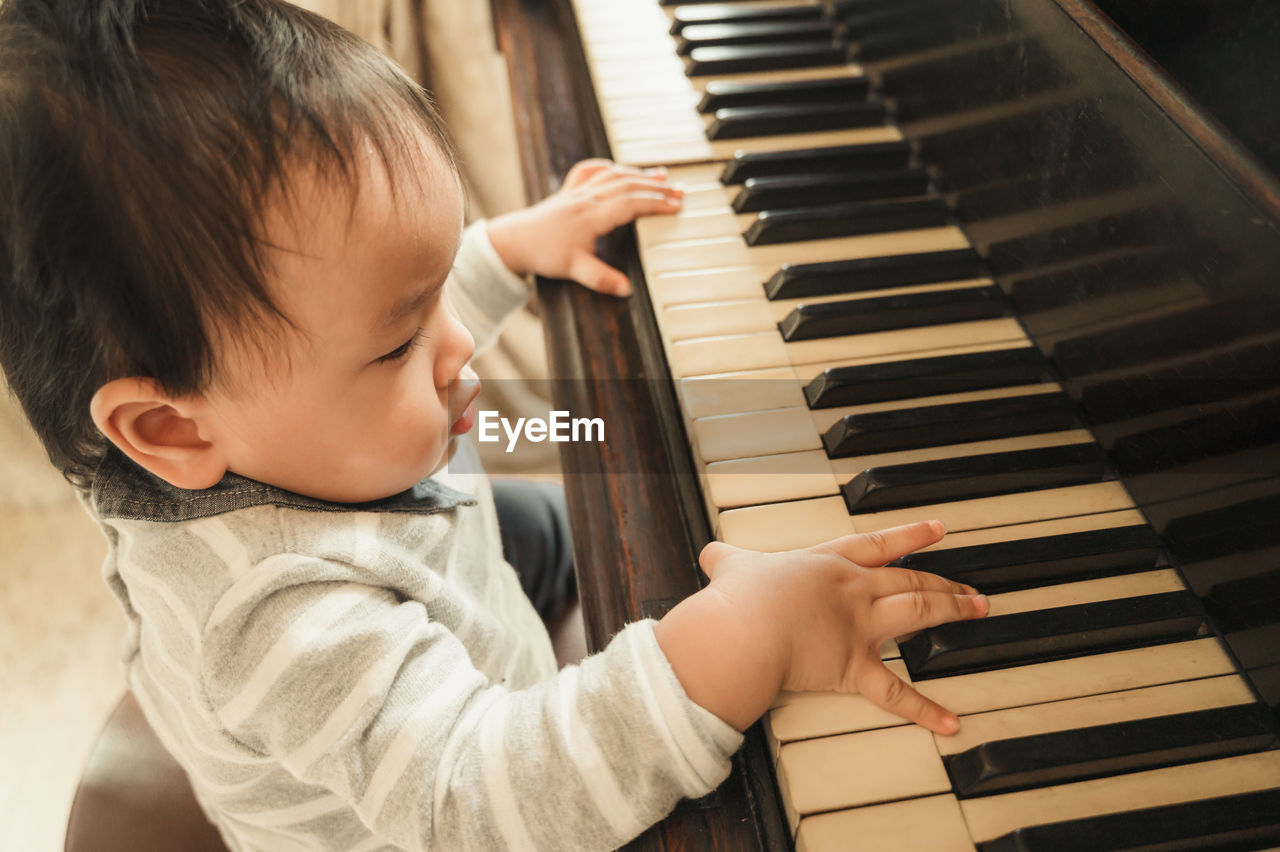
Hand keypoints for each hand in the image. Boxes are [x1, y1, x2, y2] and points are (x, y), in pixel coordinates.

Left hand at [485, 159, 682, 295]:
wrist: (514, 241)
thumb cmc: (544, 254)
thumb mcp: (575, 270)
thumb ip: (602, 279)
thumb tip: (627, 289)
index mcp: (592, 215)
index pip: (631, 203)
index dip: (656, 203)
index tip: (676, 206)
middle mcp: (587, 198)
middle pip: (628, 184)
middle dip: (657, 187)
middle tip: (681, 192)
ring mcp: (578, 191)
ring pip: (614, 175)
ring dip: (640, 174)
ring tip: (663, 176)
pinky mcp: (569, 190)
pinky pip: (592, 170)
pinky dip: (610, 167)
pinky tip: (621, 169)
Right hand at [655, 521, 988, 733]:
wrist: (743, 628)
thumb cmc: (739, 598)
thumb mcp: (731, 567)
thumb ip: (726, 561)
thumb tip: (708, 555)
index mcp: (826, 563)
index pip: (877, 545)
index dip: (910, 536)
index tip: (938, 530)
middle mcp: (851, 590)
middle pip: (908, 580)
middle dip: (944, 582)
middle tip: (972, 588)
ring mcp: (857, 627)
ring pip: (917, 614)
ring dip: (952, 611)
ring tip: (980, 611)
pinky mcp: (853, 666)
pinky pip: (895, 693)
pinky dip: (924, 710)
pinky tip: (951, 721)